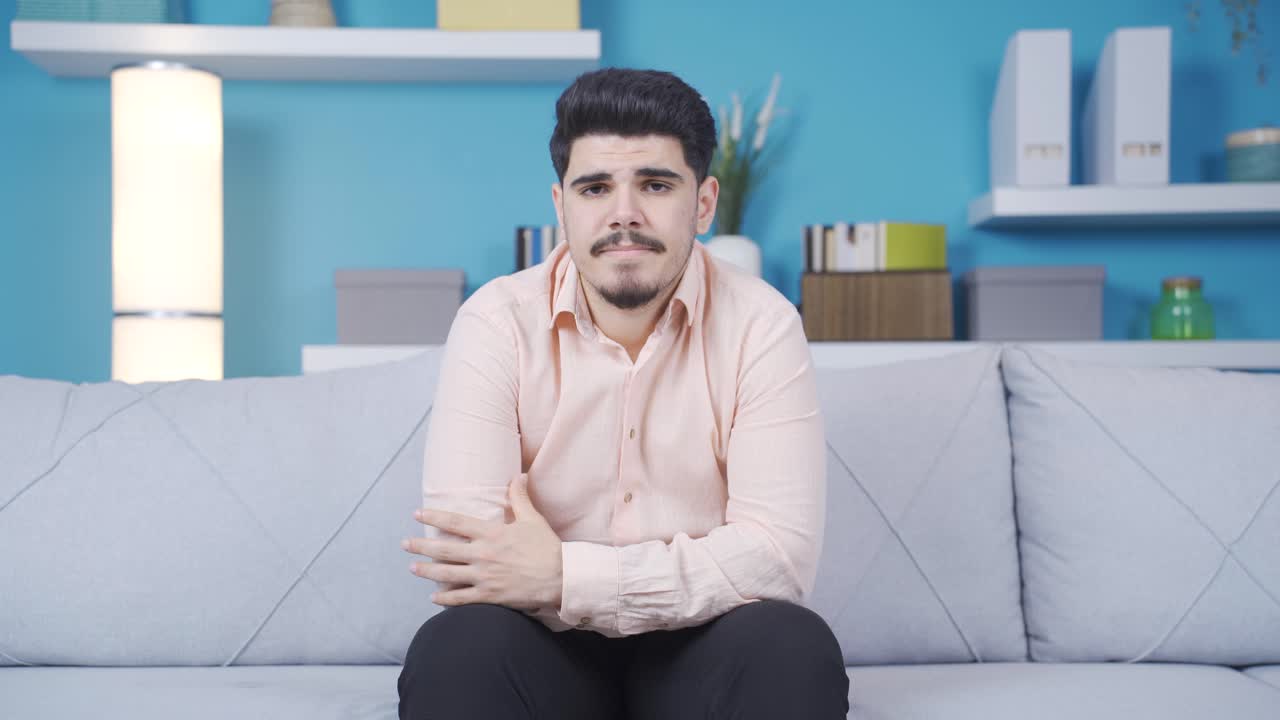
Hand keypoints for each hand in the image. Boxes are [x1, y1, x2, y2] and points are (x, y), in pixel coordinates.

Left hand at [404, 473, 562, 609]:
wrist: (561, 578)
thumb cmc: (547, 548)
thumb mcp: (533, 519)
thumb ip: (520, 497)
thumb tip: (518, 475)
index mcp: (491, 533)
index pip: (455, 522)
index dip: (433, 517)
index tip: (417, 514)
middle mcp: (483, 554)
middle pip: (443, 549)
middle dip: (421, 545)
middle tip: (404, 544)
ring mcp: (484, 577)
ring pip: (447, 574)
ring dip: (427, 571)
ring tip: (412, 567)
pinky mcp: (489, 596)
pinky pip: (461, 599)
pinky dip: (445, 598)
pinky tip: (433, 597)